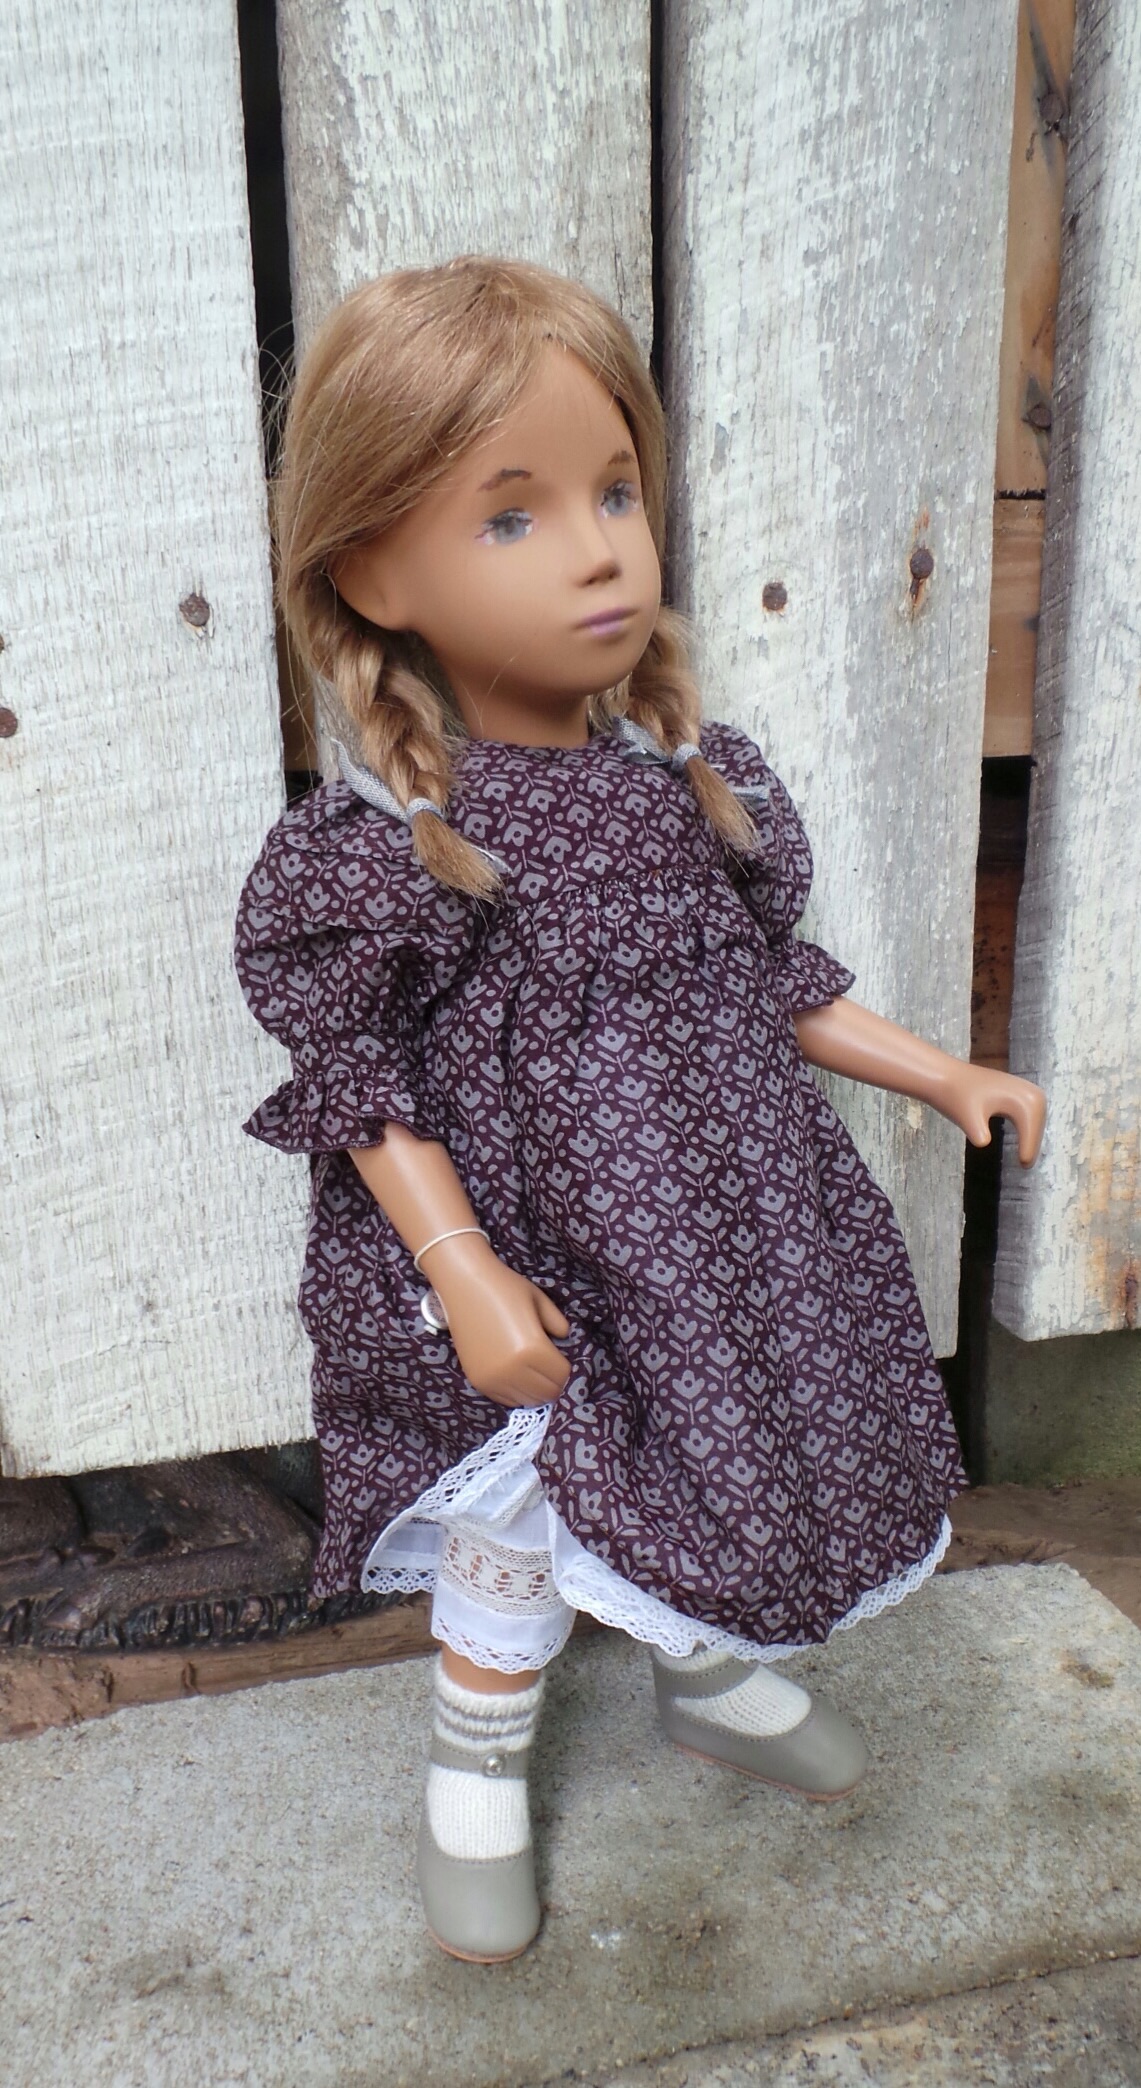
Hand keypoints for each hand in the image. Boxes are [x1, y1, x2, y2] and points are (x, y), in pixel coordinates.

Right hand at [422, 1235, 571, 1407]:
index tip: (564, 1360)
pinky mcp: (478, 1381)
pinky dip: (517, 1393)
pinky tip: (518, 1376)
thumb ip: (558, 1323)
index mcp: (533, 1349)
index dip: (568, 1370)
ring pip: (528, 1401)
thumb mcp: (539, 1301)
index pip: (563, 1376)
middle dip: (555, 1383)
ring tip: (535, 1372)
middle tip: (551, 1368)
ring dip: (536, 1390)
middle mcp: (513, 1370)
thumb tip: (565, 1339)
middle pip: (547, 1393)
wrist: (464, 1285)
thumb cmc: (505, 1288)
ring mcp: (494, 1379)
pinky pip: (506, 1400)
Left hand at [932, 1063, 1045, 1165]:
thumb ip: (977, 1131)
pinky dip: (1027, 1126)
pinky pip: (1028, 1113)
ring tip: (1024, 1158)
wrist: (945, 1076)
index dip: (1029, 1147)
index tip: (1024, 1166)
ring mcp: (1024, 1089)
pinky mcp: (1017, 1090)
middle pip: (1036, 1124)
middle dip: (1033, 1143)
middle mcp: (1029, 1090)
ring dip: (1031, 1136)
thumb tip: (983, 1142)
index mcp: (1021, 1097)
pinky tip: (1022, 1138)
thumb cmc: (955, 1097)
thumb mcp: (965, 1117)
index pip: (1030, 1130)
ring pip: (1034, 1119)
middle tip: (1025, 1166)